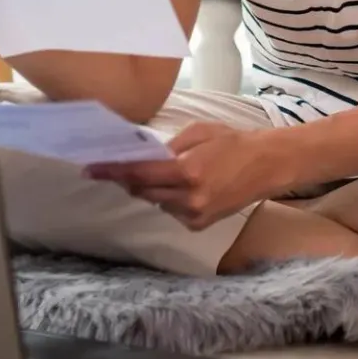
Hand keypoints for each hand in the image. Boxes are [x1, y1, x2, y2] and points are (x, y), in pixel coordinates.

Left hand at [84, 123, 290, 229]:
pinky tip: (181, 187)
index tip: (91, 169)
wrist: (267, 167)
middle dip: (129, 179)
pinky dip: (167, 199)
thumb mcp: (199, 133)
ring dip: (150, 188)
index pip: (139, 175)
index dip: (112, 172)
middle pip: (142, 191)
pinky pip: (170, 211)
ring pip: (155, 202)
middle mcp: (188, 199)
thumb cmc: (233, 142)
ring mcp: (194, 215)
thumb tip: (143, 158)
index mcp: (188, 172)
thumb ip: (168, 148)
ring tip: (164, 172)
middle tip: (118, 167)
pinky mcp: (199, 225)